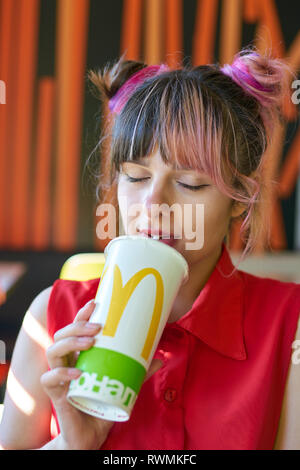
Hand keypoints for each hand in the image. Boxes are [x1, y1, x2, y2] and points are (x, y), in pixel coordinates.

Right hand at [41, 300, 162, 449]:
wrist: (91, 435)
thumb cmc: (103, 405)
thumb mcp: (123, 384)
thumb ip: (138, 372)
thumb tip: (160, 358)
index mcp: (80, 356)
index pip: (75, 328)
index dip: (82, 314)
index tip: (96, 303)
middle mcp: (67, 362)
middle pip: (61, 335)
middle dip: (77, 326)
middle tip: (98, 327)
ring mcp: (60, 378)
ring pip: (53, 351)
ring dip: (70, 343)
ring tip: (90, 342)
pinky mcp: (56, 395)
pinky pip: (49, 380)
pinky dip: (62, 373)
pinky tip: (78, 372)